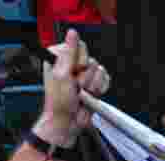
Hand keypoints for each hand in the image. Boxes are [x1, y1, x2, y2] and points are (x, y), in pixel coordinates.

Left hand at [40, 29, 110, 144]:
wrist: (68, 123)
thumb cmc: (60, 103)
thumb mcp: (62, 75)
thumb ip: (69, 53)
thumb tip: (72, 33)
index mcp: (59, 57)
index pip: (79, 46)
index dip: (79, 61)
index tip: (71, 74)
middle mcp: (71, 64)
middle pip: (91, 59)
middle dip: (86, 77)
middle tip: (76, 88)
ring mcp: (83, 75)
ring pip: (99, 71)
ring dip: (92, 86)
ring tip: (81, 95)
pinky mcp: (93, 84)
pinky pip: (105, 79)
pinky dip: (100, 90)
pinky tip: (90, 96)